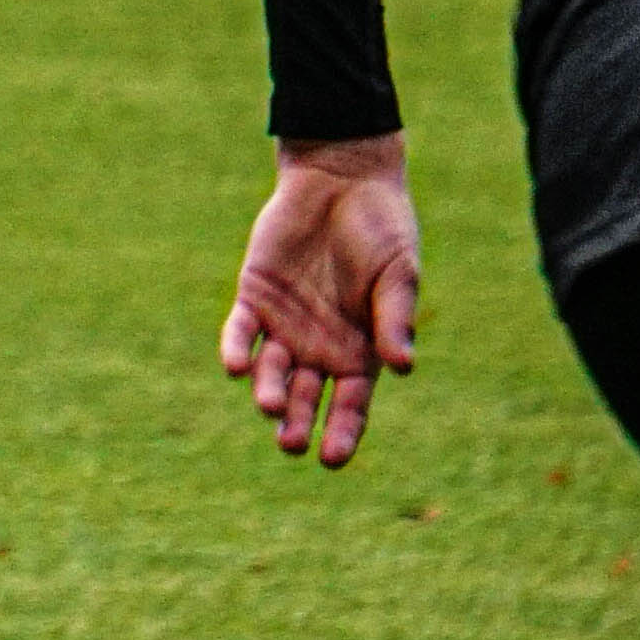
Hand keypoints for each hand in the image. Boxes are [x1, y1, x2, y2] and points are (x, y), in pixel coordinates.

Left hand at [221, 132, 420, 468]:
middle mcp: (320, 348)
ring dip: (268, 392)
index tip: (331, 458)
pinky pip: (240, 332)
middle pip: (306, 398)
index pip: (351, 406)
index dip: (342, 433)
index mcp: (360, 352)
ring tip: (271, 406)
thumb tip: (403, 367)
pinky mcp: (253, 298)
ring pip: (271, 372)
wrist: (343, 180)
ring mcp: (284, 326)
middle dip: (298, 424)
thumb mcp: (398, 276)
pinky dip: (236, 350)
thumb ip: (395, 320)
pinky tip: (235, 366)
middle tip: (292, 443)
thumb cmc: (382, 230)